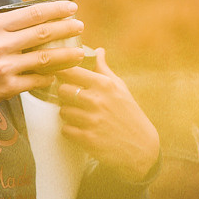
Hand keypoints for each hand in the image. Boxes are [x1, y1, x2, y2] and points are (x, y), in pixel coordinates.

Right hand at [0, 0, 85, 115]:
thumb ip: (2, 27)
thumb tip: (31, 18)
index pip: (32, 13)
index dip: (56, 9)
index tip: (71, 8)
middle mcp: (0, 44)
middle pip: (43, 32)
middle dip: (66, 28)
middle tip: (80, 26)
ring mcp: (5, 66)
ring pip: (45, 57)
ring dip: (66, 54)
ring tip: (79, 52)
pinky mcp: (8, 86)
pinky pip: (37, 80)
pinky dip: (49, 76)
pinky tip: (56, 74)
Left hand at [56, 48, 159, 181]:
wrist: (140, 148)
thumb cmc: (128, 114)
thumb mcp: (120, 89)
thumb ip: (104, 70)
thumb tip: (98, 50)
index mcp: (104, 84)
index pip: (70, 71)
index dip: (61, 72)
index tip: (58, 75)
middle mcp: (97, 100)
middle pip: (62, 90)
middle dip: (66, 96)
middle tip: (74, 101)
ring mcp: (91, 120)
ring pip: (62, 111)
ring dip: (68, 115)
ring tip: (81, 117)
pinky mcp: (87, 139)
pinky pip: (65, 129)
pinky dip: (71, 131)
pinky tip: (82, 130)